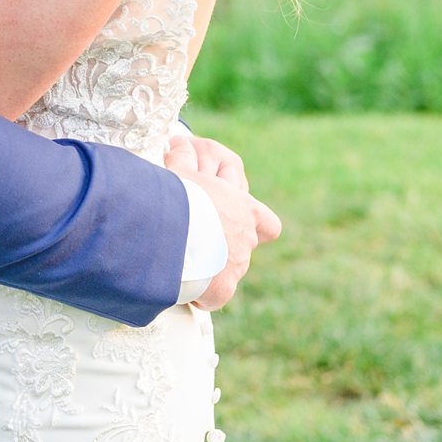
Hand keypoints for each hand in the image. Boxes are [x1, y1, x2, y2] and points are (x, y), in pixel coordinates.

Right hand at [165, 140, 281, 311]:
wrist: (174, 224)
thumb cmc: (178, 193)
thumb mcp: (184, 169)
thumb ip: (186, 160)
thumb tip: (180, 143)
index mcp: (245, 210)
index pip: (268, 224)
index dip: (255, 227)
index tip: (236, 226)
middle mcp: (247, 239)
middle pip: (245, 249)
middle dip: (225, 247)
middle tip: (198, 241)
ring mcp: (237, 266)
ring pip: (230, 272)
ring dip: (213, 269)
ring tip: (185, 262)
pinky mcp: (221, 289)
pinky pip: (214, 298)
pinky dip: (203, 296)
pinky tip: (186, 289)